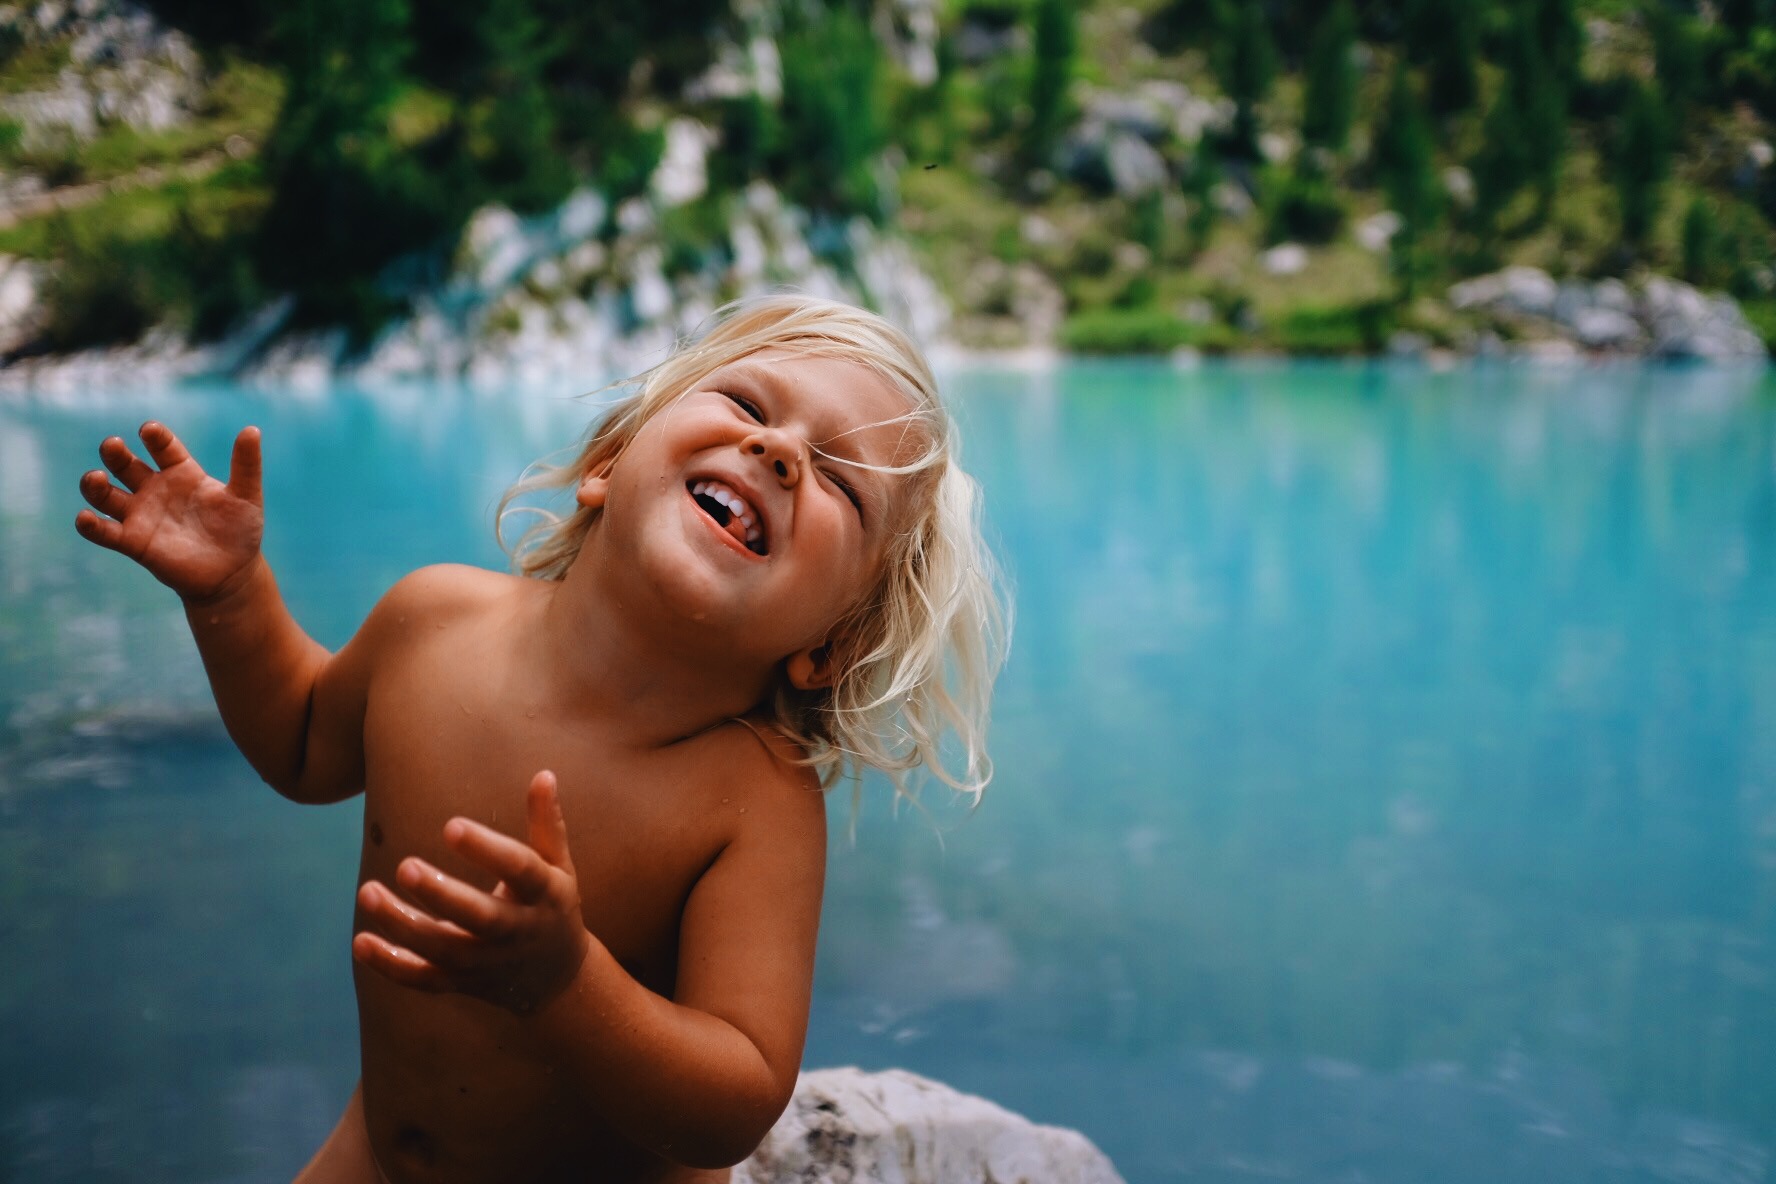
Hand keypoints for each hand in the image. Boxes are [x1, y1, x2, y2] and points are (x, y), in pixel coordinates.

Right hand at [74, 421, 264, 603]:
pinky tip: (85, 518)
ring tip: (96, 478)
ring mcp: (141, 515)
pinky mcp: (133, 542)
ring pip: (106, 495)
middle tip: (113, 445)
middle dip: (115, 453)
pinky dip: (90, 525)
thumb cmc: (240, 530)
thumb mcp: (246, 496)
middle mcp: (155, 489)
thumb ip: (246, 465)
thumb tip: (252, 430)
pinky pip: (105, 532)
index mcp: (181, 472)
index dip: (155, 437)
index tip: (150, 431)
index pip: (162, 447)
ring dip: (94, 485)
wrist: (232, 573)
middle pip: (125, 464)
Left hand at [353, 771, 592, 1015]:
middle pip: (481, 918)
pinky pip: (425, 979)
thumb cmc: (551, 905)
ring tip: (367, 892)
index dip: (487, 850)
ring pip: (444, 949)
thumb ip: (547, 824)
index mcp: (545, 894)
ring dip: (403, 925)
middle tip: (404, 865)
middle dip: (442, 895)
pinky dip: (393, 966)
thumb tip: (544, 774)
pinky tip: (361, 941)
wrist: (557, 979)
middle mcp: (518, 932)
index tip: (450, 826)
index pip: (520, 869)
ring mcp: (489, 963)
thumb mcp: (559, 866)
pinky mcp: (463, 983)